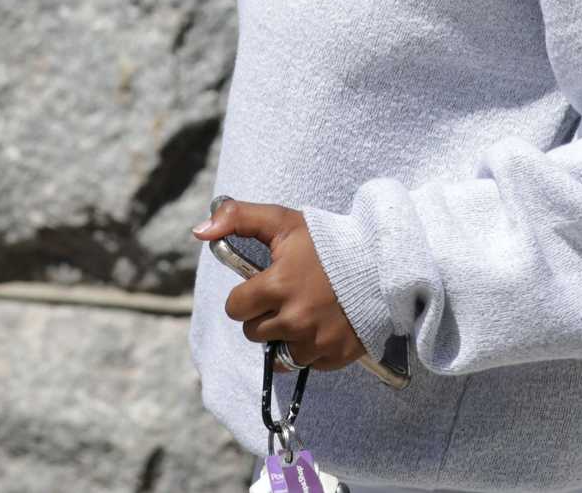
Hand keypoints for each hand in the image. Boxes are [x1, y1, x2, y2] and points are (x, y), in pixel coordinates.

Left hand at [195, 200, 367, 371]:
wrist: (382, 265)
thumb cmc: (328, 242)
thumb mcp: (282, 221)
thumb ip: (237, 218)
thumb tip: (199, 230)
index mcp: (276, 286)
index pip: (235, 308)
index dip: (246, 297)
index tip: (264, 286)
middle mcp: (293, 319)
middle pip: (253, 332)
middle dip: (264, 316)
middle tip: (288, 297)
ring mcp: (314, 342)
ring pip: (276, 353)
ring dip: (284, 336)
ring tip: (304, 313)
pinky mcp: (334, 356)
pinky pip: (304, 364)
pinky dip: (308, 350)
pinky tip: (320, 327)